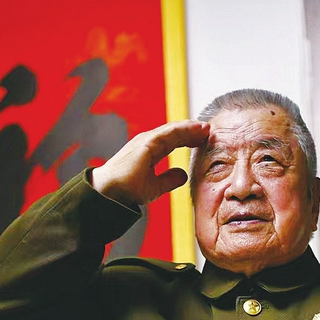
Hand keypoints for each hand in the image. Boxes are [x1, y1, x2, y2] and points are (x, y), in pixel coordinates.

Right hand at [91, 120, 209, 206]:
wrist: (110, 192)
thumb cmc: (127, 190)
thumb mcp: (155, 186)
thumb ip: (169, 180)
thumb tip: (184, 174)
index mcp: (151, 150)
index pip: (174, 141)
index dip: (190, 138)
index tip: (204, 138)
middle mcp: (149, 142)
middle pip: (176, 133)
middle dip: (193, 130)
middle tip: (209, 130)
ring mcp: (147, 140)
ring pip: (174, 130)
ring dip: (191, 127)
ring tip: (206, 127)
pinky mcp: (146, 142)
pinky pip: (168, 133)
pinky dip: (183, 129)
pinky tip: (195, 129)